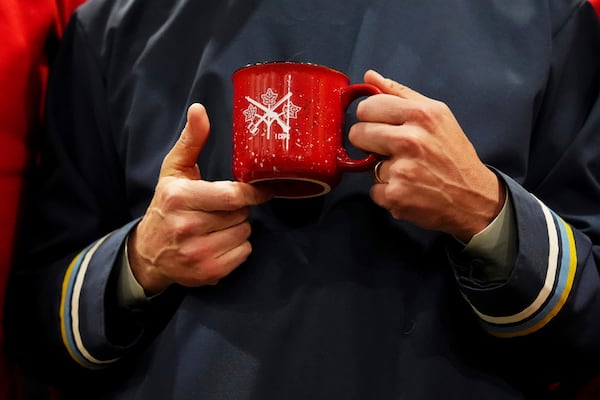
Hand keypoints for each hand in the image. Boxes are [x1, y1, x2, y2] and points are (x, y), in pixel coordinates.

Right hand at [128, 104, 271, 294]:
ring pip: (245, 233)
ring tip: (218, 225)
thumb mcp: (174, 170)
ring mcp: (197, 254)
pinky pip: (243, 254)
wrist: (149, 253)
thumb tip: (200, 109)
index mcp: (179, 198)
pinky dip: (238, 247)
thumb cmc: (166, 205)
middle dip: (239, 209)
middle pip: (241, 214)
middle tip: (223, 208)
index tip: (259, 190)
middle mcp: (186, 227)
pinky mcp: (207, 273)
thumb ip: (191, 140)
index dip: (252, 193)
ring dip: (238, 227)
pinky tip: (219, 242)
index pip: (232, 196)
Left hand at [349, 70, 504, 242]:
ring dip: (383, 170)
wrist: (474, 197)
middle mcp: (411, 140)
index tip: (380, 125)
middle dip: (369, 142)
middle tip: (391, 150)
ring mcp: (402, 169)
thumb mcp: (437, 115)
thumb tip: (369, 76)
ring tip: (408, 171)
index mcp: (422, 114)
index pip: (368, 106)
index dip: (370, 117)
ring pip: (366, 164)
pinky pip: (373, 189)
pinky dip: (387, 193)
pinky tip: (408, 190)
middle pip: (358, 133)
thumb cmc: (453, 154)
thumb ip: (400, 94)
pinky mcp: (396, 195)